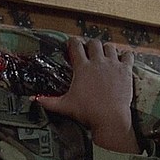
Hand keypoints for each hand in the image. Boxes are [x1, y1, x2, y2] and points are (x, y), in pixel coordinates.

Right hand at [35, 37, 138, 152]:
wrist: (111, 118)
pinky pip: (128, 55)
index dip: (72, 42)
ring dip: (107, 49)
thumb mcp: (65, 106)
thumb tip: (31, 99)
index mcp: (82, 67)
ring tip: (105, 55)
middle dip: (90, 45)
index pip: (75, 46)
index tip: (71, 44)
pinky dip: (125, 55)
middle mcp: (97, 62)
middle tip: (89, 51)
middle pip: (94, 43)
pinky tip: (123, 60)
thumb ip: (48, 101)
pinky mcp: (126, 70)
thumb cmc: (87, 112)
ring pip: (110, 47)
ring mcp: (113, 64)